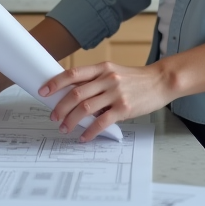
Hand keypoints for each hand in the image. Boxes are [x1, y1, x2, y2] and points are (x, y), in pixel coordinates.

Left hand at [39, 62, 174, 142]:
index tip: (43, 91)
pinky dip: (89, 132)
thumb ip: (96, 80)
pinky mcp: (124, 109)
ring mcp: (116, 94)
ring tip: (64, 128)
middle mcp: (107, 79)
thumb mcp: (114, 72)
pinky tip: (83, 137)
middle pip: (75, 94)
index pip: (73, 74)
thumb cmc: (136, 79)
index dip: (55, 83)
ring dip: (71, 120)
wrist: (161, 81)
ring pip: (85, 108)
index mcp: (102, 68)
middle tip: (53, 116)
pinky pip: (101, 122)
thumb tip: (73, 94)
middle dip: (60, 107)